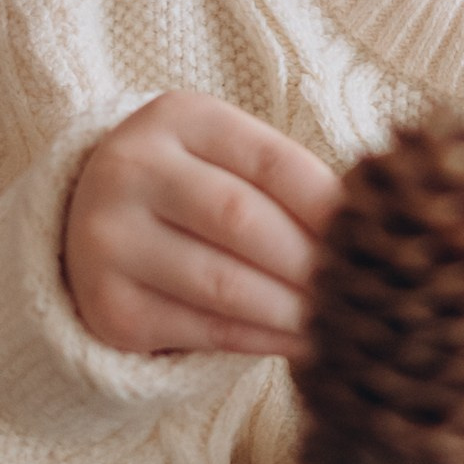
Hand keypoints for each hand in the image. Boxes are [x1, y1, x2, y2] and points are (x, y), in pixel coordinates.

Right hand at [61, 91, 339, 355]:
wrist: (94, 224)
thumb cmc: (194, 189)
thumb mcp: (229, 160)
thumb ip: (287, 182)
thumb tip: (364, 233)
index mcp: (177, 119)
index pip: (271, 160)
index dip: (328, 204)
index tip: (369, 237)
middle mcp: (131, 170)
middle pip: (242, 220)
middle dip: (310, 262)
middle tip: (358, 288)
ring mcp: (109, 239)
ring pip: (223, 283)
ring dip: (292, 310)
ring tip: (338, 322)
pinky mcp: (107, 305)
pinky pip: (202, 330)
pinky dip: (261, 341)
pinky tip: (299, 343)